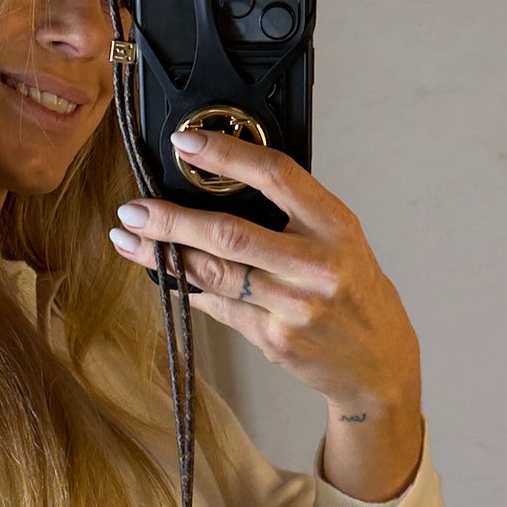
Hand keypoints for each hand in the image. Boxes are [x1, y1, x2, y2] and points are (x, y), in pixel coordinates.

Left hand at [110, 128, 419, 417]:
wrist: (377, 363)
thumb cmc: (355, 293)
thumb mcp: (340, 240)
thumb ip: (291, 215)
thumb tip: (216, 191)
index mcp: (334, 226)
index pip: (275, 176)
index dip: (225, 155)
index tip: (185, 143)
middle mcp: (314, 265)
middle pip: (229, 234)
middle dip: (172, 221)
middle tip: (133, 210)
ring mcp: (292, 306)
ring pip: (213, 274)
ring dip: (163, 256)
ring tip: (129, 240)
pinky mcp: (273, 338)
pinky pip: (220, 306)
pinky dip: (191, 289)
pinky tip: (169, 278)